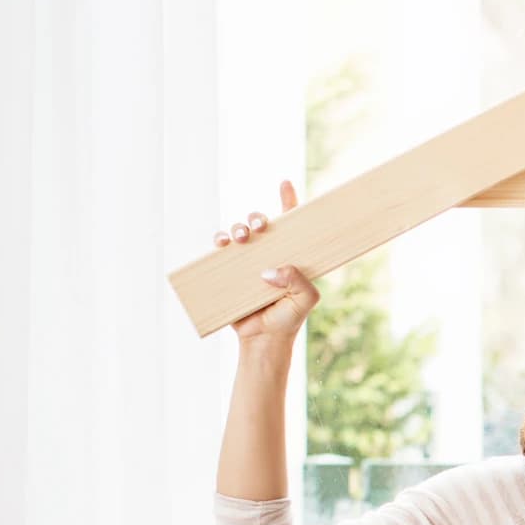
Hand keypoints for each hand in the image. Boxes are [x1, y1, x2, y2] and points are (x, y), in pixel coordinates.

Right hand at [224, 180, 317, 363]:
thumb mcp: (305, 300)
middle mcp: (268, 253)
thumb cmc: (288, 318)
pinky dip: (219, 241)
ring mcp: (248, 261)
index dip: (288, 201)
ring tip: (239, 238)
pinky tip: (221, 242)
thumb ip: (298, 282)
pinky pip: (220, 251)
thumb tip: (271, 270)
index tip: (284, 183)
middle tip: (258, 227)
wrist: (263, 340)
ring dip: (237, 227)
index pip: (291, 223)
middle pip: (260, 224)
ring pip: (238, 233)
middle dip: (257, 218)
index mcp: (290, 255)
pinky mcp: (229, 272)